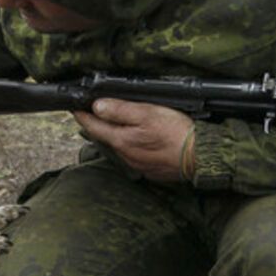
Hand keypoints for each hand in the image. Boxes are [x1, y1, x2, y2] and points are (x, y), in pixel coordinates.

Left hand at [73, 99, 193, 182]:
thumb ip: (120, 110)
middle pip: (105, 138)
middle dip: (97, 126)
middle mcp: (126, 155)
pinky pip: (133, 156)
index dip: (82, 115)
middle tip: (89, 114)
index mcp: (122, 140)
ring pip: (119, 148)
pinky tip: (138, 140)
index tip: (74, 107)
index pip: (93, 126)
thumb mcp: (147, 113)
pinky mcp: (150, 170)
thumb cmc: (176, 132)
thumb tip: (97, 106)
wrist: (200, 156)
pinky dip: (131, 146)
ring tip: (112, 125)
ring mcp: (137, 165)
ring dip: (114, 136)